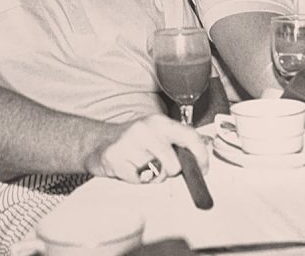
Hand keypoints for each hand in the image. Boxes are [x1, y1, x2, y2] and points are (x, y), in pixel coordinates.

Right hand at [84, 114, 208, 183]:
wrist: (100, 142)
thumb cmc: (134, 141)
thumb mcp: (157, 133)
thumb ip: (179, 140)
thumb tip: (204, 151)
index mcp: (159, 122)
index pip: (190, 137)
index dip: (201, 157)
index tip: (202, 168)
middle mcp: (145, 129)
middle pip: (174, 165)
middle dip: (171, 172)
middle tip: (160, 166)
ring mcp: (129, 143)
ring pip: (157, 176)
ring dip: (152, 177)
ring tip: (142, 166)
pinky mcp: (116, 159)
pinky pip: (139, 182)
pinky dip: (137, 180)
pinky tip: (130, 169)